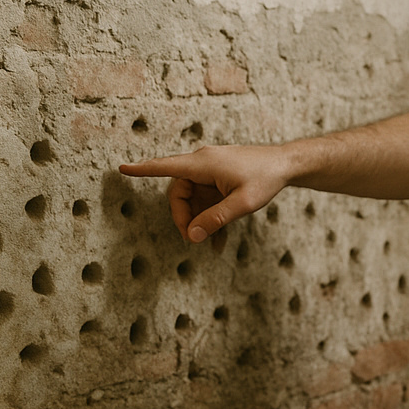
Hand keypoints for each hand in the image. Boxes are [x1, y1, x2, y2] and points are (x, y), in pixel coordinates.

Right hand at [119, 145, 289, 242]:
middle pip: (178, 193)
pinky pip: (205, 201)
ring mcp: (210, 172)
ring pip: (192, 199)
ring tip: (208, 244)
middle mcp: (203, 164)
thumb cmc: (266, 178)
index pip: (165, 166)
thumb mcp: (243, 203)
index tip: (122, 168)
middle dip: (183, 218)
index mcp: (203, 163)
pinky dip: (209, 218)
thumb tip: (192, 236)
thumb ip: (216, 219)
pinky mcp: (219, 179)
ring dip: (197, 222)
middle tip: (192, 240)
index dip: (142, 170)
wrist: (286, 165)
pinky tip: (218, 242)